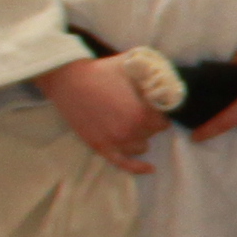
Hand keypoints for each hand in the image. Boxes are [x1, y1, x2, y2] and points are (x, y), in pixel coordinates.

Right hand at [34, 53, 161, 171]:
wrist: (68, 80)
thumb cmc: (101, 71)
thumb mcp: (133, 67)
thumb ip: (154, 76)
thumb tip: (168, 83)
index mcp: (141, 113)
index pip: (163, 121)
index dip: (160, 113)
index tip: (154, 107)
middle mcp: (130, 130)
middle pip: (152, 133)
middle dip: (149, 123)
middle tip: (138, 110)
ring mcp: (115, 141)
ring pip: (141, 146)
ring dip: (140, 137)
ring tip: (132, 124)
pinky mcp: (100, 147)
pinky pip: (123, 164)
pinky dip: (137, 167)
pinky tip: (150, 168)